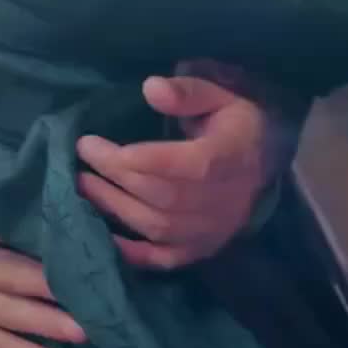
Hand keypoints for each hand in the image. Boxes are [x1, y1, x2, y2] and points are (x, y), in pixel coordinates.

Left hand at [76, 68, 288, 270]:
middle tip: (83, 155)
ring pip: (161, 227)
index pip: (188, 165)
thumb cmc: (234, 121)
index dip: (140, 159)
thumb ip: (187, 92)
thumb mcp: (218, 93)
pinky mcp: (204, 248)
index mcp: (233, 156)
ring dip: (116, 208)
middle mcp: (226, 199)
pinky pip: (167, 259)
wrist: (263, 160)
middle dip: (117, 177)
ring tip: (84, 185)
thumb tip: (151, 88)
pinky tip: (105, 234)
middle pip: (166, 196)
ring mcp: (215, 230)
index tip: (94, 144)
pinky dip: (134, 253)